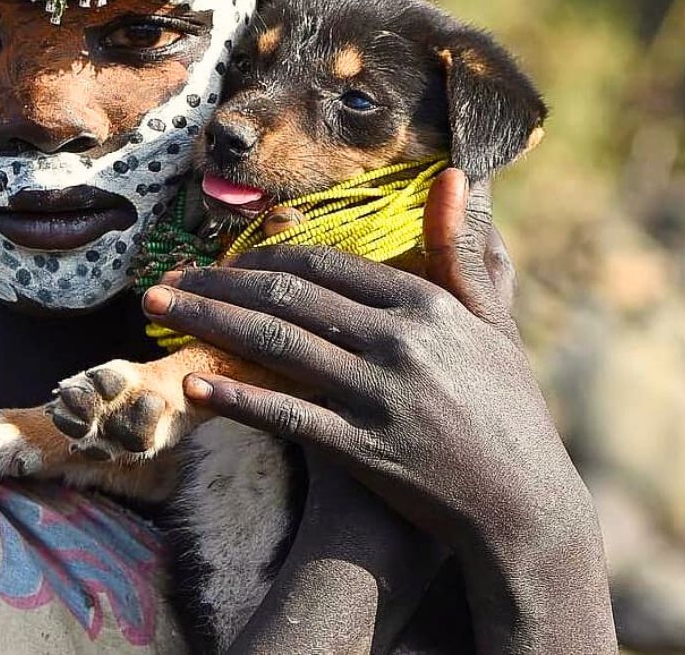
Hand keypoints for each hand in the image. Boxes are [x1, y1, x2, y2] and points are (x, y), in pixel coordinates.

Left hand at [146, 169, 615, 653]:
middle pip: (287, 295)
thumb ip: (464, 251)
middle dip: (218, 282)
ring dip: (208, 322)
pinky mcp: (366, 449)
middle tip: (165, 281)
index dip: (264, 255)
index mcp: (424, 304)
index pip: (325, 263)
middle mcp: (398, 341)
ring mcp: (380, 395)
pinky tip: (194, 383)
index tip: (224, 258)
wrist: (526, 509)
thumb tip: (460, 175)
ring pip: (276, 344)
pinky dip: (239, 396)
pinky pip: (288, 415)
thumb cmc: (508, 409)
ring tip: (159, 309)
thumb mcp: (492, 324)